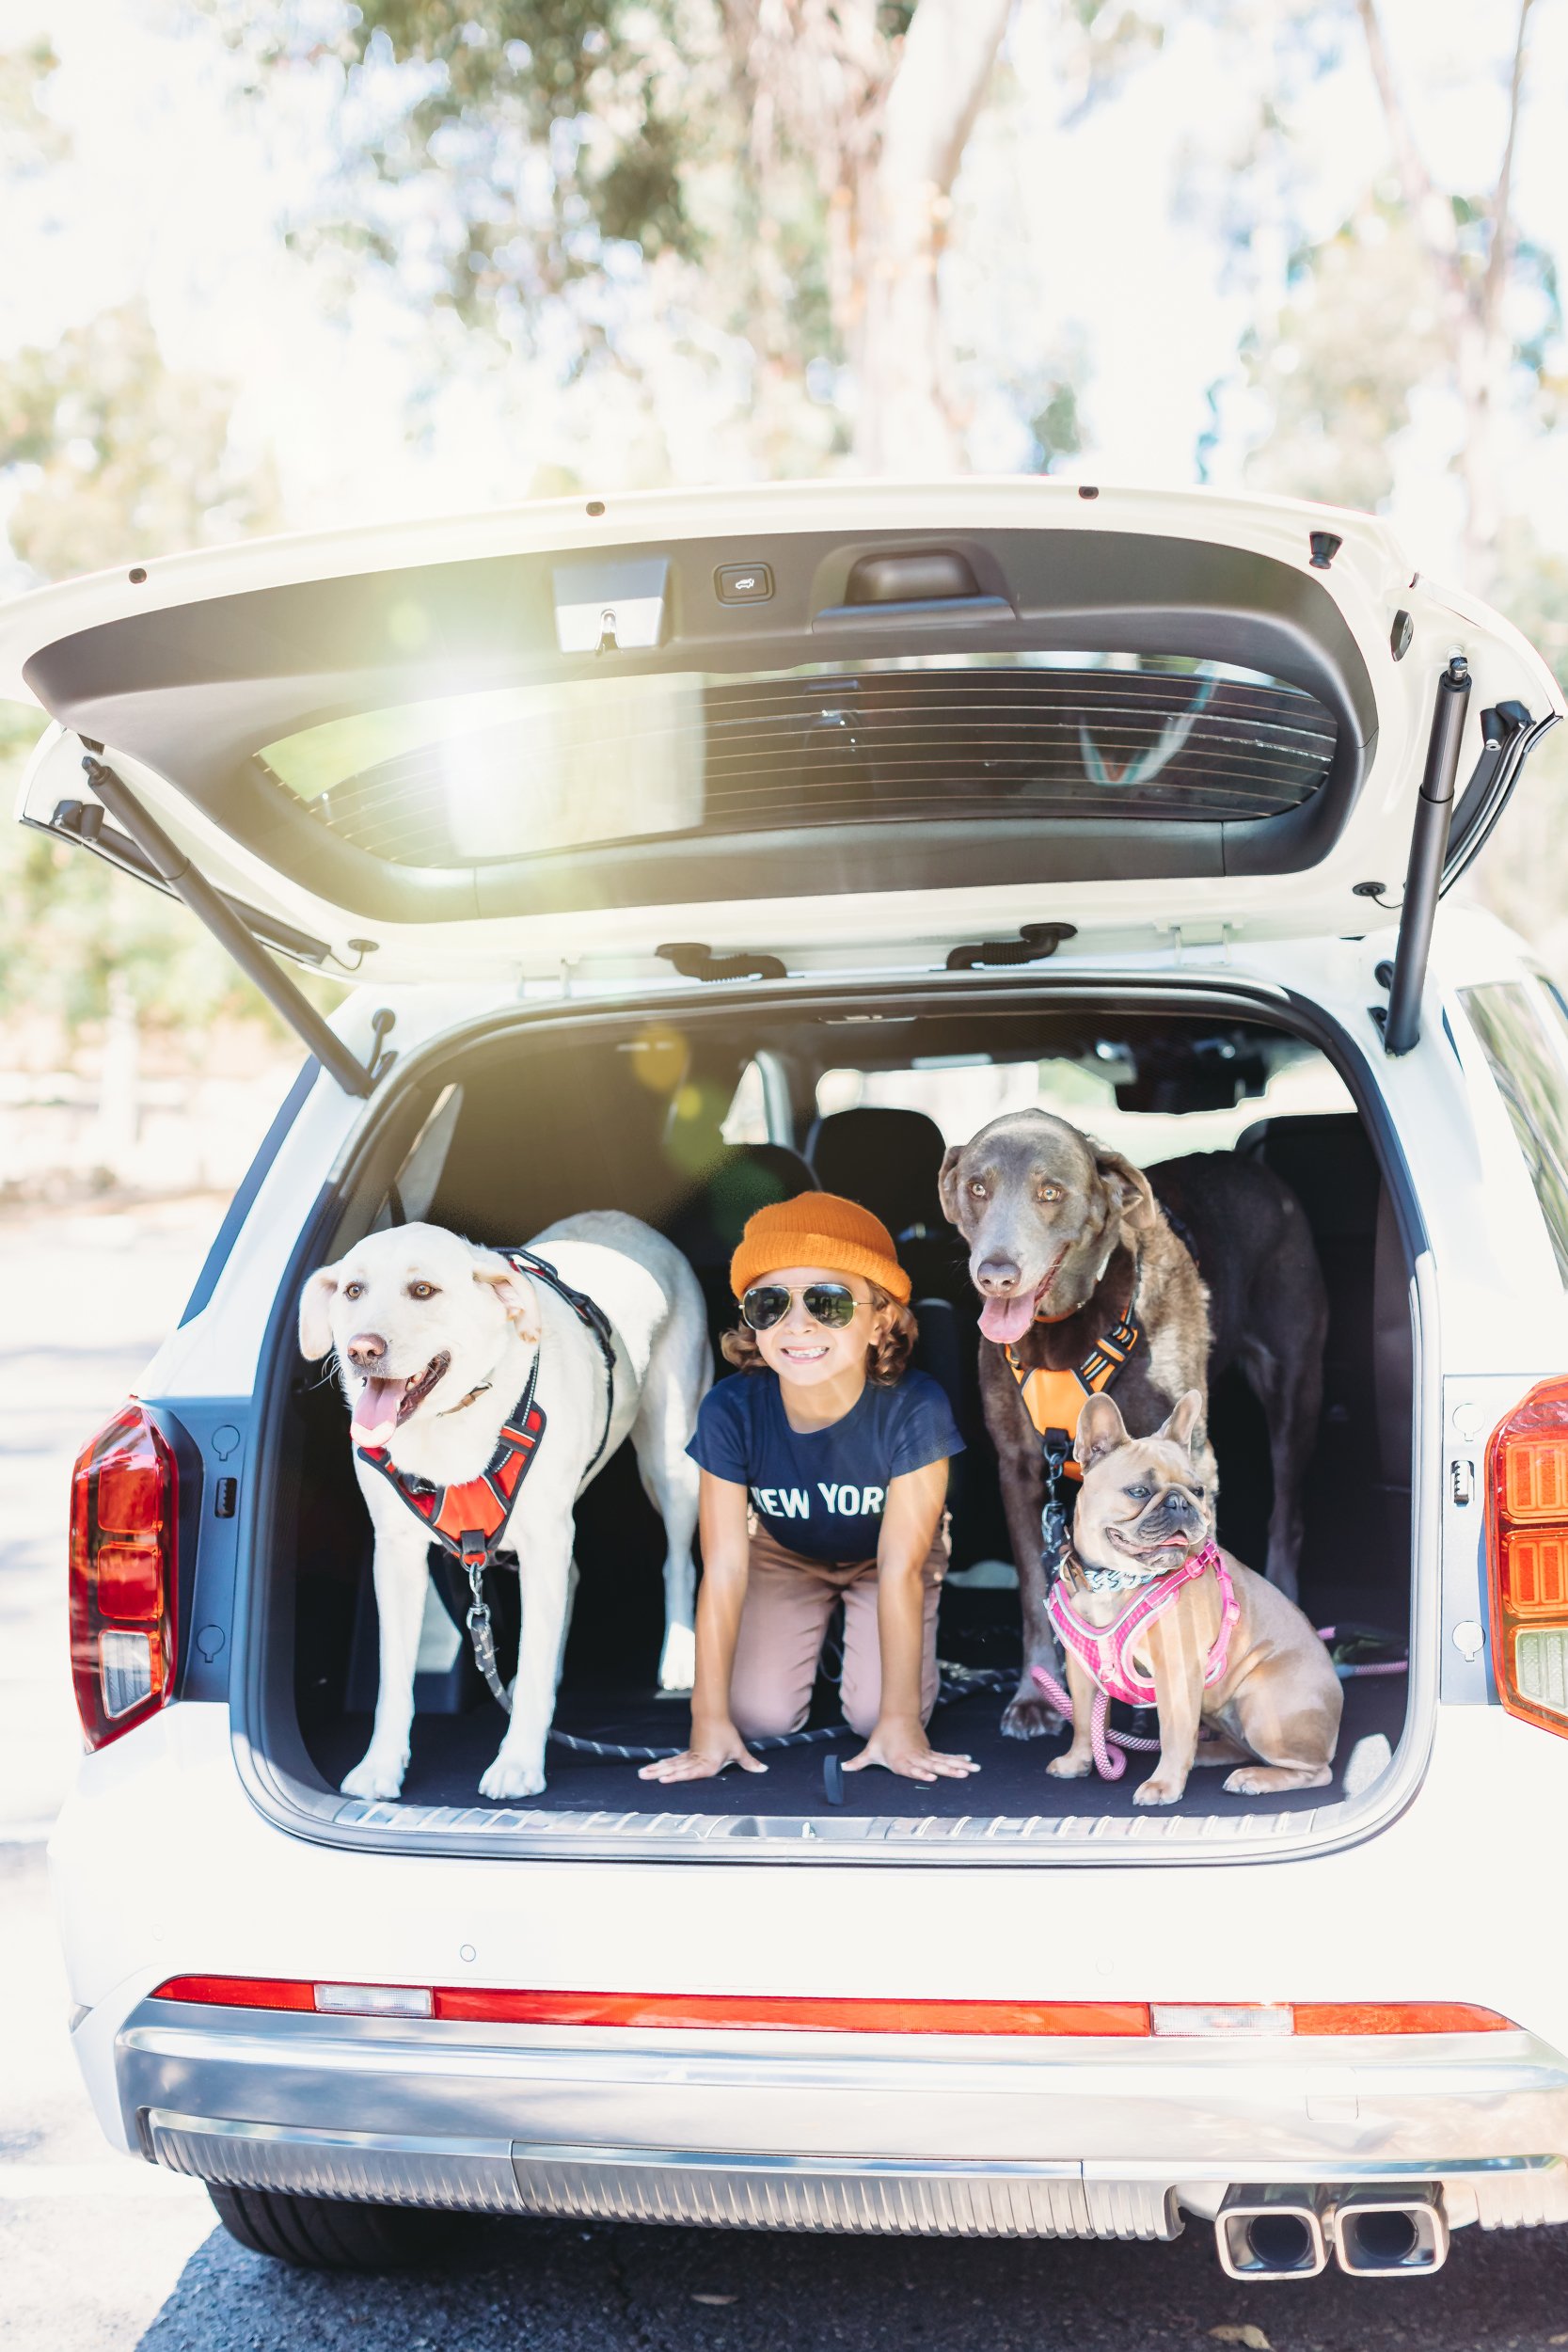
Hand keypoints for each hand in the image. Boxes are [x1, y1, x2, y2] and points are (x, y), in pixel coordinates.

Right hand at [638, 1718, 765, 1781]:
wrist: (714, 1714)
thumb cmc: (725, 1733)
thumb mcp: (738, 1750)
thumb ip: (749, 1763)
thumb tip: (763, 1769)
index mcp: (706, 1764)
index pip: (689, 1773)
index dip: (676, 1777)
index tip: (662, 1779)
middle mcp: (695, 1761)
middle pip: (674, 1768)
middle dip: (658, 1773)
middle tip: (642, 1776)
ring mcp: (689, 1756)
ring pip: (670, 1764)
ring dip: (656, 1769)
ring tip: (641, 1774)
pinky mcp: (688, 1752)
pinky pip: (674, 1761)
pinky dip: (664, 1765)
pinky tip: (654, 1768)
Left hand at [844, 1716, 980, 1783]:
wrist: (896, 1716)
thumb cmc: (883, 1737)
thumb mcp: (870, 1751)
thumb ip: (858, 1763)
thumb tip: (842, 1768)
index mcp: (901, 1761)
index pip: (912, 1769)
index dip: (921, 1773)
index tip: (932, 1776)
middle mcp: (916, 1758)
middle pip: (933, 1765)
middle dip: (948, 1770)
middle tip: (962, 1775)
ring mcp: (925, 1754)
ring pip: (944, 1761)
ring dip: (959, 1765)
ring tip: (972, 1770)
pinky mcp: (930, 1751)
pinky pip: (946, 1757)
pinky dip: (958, 1759)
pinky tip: (970, 1762)